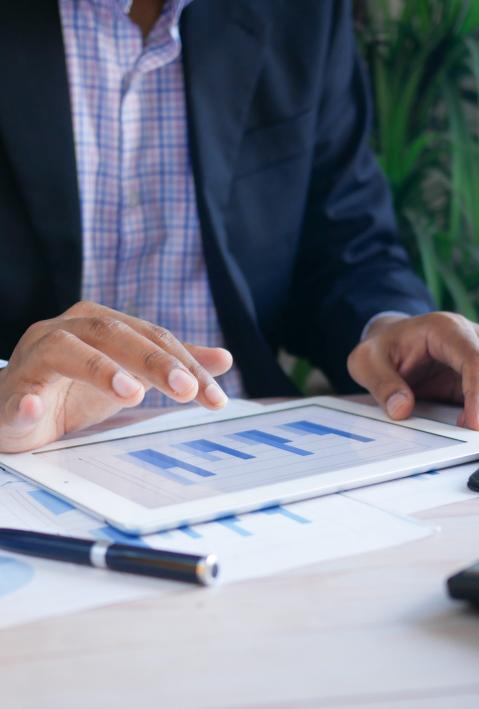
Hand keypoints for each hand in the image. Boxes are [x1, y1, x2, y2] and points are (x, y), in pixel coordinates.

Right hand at [0, 301, 232, 451]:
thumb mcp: (130, 376)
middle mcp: (67, 330)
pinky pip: (15, 392)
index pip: (151, 337)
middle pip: (113, 334)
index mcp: (99, 324)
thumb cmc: (74, 389)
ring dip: (98, 369)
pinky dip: (24, 399)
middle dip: (154, 361)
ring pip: (65, 350)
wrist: (14, 408)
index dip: (186, 364)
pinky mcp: (10, 391)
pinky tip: (33, 407)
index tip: (216, 397)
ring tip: (131, 393)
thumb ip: (171, 364)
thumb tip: (224, 359)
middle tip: (187, 390)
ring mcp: (34, 358)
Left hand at [347, 312, 478, 429]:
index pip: (473, 359)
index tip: (474, 423)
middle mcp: (469, 339)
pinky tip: (468, 430)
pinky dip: (478, 413)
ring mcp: (476, 358)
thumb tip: (401, 410)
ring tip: (468, 435)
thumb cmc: (380, 348)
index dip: (478, 392)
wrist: (388, 343)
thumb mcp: (366, 362)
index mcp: (444, 330)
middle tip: (471, 435)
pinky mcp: (476, 378)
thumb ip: (382, 384)